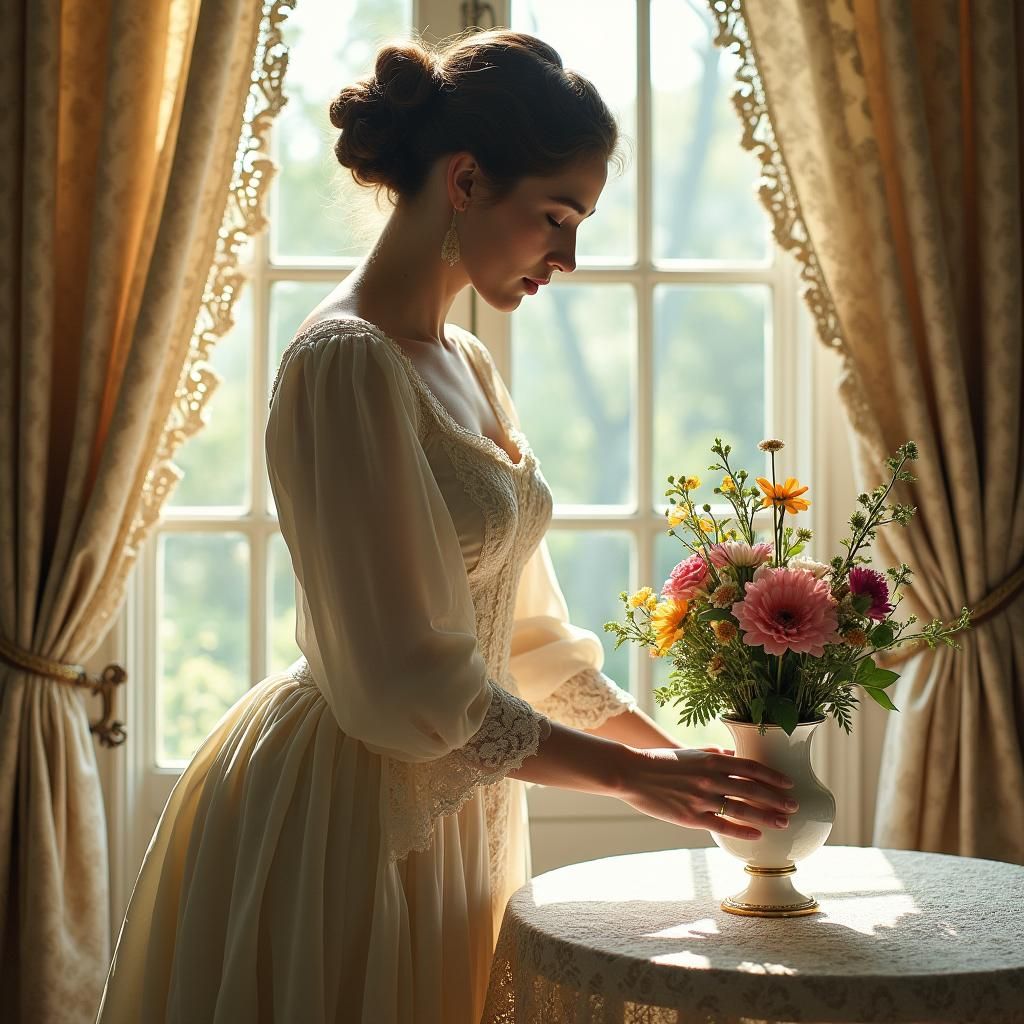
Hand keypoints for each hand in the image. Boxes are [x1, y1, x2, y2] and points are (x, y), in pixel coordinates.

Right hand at [616, 745, 797, 840]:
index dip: (772, 776)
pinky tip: (757, 835)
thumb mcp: (689, 752)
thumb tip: (734, 755)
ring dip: (766, 816)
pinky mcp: (690, 817)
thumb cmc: (659, 761)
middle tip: (793, 806)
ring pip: (742, 809)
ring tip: (783, 822)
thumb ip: (713, 754)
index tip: (789, 783)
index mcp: (710, 760)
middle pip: (752, 790)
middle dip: (777, 799)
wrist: (631, 773)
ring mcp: (701, 799)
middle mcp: (710, 779)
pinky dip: (742, 830)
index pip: (750, 768)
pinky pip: (722, 825)